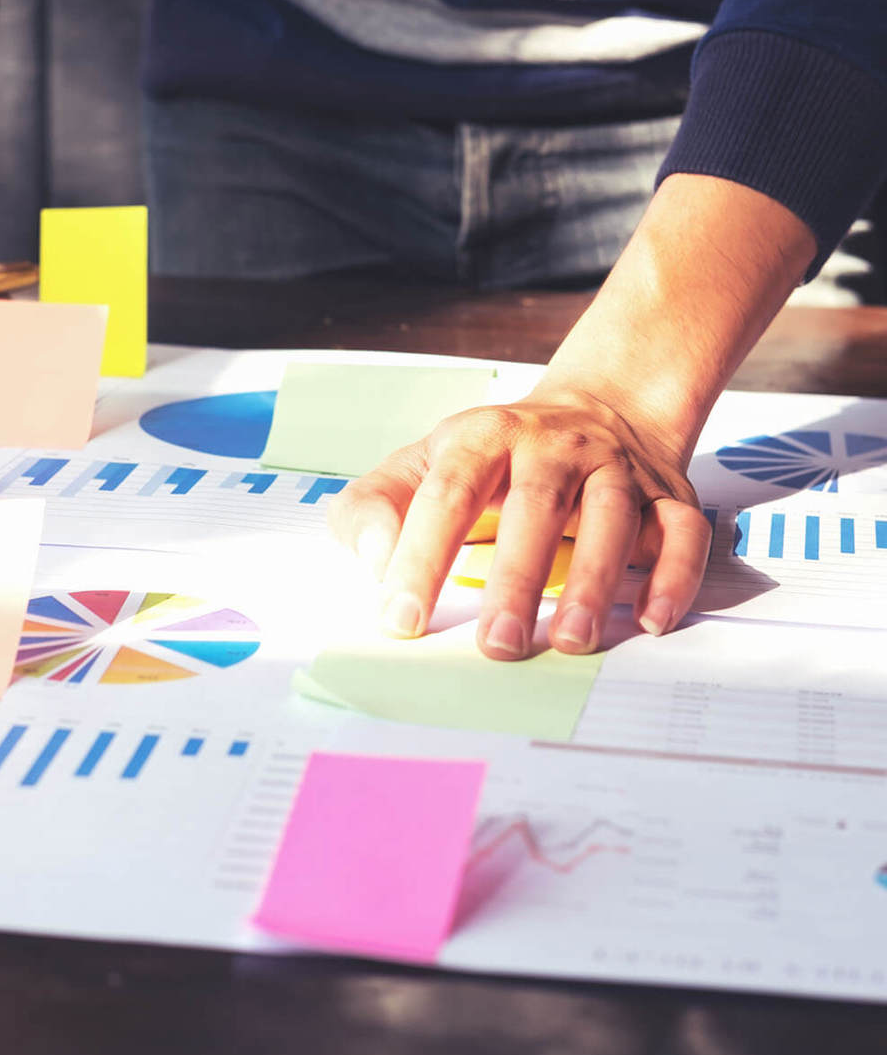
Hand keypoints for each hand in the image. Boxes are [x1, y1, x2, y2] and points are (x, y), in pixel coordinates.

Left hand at [328, 385, 711, 658]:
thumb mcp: (419, 466)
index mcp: (481, 438)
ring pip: (611, 518)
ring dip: (593, 581)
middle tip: (497, 645)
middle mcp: (552, 446)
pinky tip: (650, 619)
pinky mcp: (666, 495)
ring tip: (570, 641)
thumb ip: (373, 507)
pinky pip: (681, 531)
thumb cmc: (491, 459)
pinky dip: (673, 574)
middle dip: (516, 579)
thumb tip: (374, 560)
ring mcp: (614, 469)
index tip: (401, 620)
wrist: (596, 409)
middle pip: (535, 507)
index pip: (447, 495)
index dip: (422, 557)